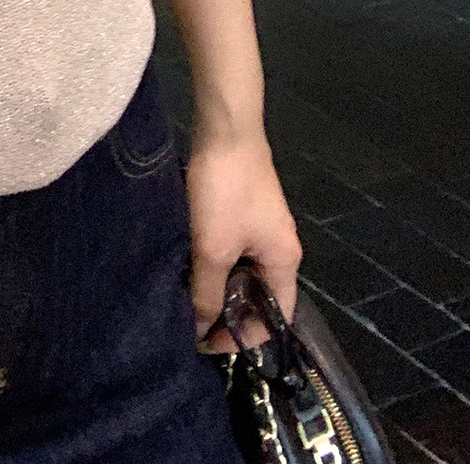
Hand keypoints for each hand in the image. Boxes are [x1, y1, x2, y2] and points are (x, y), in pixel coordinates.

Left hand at [182, 125, 302, 352]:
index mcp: (285, 261)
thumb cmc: (225, 191)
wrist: (224, 127)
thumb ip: (206, 290)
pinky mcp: (242, 208)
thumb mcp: (213, 247)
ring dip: (216, 285)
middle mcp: (279, 246)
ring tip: (184, 295)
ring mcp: (261, 225)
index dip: (246, 336)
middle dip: (228, 312)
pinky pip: (231, 248)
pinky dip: (212, 260)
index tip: (208, 342)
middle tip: (190, 322)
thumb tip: (198, 327)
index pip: (277, 318)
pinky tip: (186, 261)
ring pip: (241, 271)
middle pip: (259, 295)